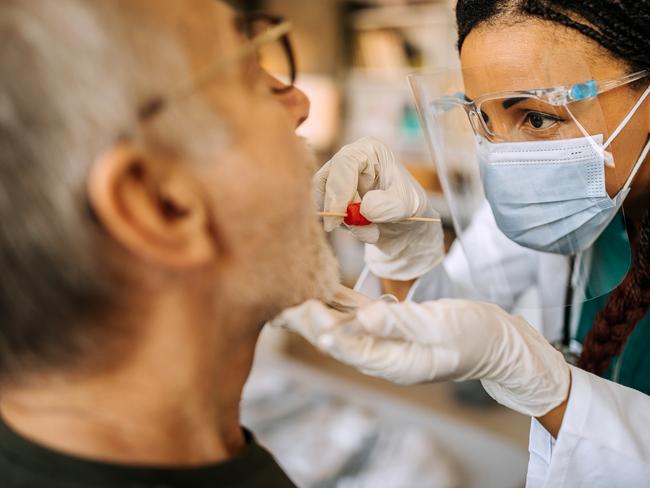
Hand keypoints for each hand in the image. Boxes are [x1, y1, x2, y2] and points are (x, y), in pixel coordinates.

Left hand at [272, 296, 570, 417]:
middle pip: (338, 339)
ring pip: (345, 326)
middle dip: (309, 322)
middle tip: (280, 303)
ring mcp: (387, 343)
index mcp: (396, 362)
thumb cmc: (477, 336)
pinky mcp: (393, 328)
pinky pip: (361, 316)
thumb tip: (365, 317)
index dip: (324, 329)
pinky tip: (324, 288)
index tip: (304, 308)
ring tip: (290, 296)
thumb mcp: (443, 327)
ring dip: (319, 312)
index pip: (350, 348)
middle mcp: (385, 356)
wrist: (498, 342)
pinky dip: (342, 303)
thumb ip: (403, 323)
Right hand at [314, 137, 443, 280]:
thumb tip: (365, 208)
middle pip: (326, 179)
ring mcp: (339, 179)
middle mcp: (350, 160)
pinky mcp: (333, 197)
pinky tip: (365, 230)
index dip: (339, 187)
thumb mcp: (407, 206)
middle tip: (352, 228)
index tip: (342, 214)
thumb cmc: (409, 206)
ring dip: (344, 221)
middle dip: (337, 208)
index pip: (344, 162)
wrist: (408, 224)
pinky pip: (327, 212)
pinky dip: (343, 226)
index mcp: (370, 150)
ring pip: (324, 199)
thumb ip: (388, 206)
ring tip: (372, 232)